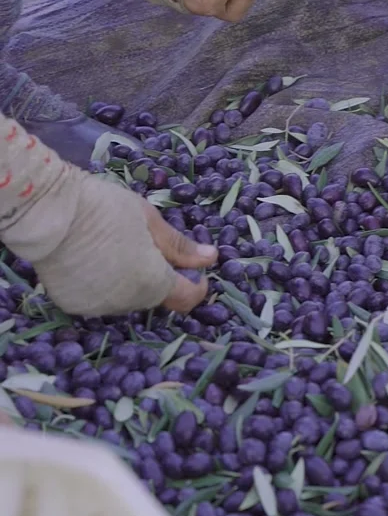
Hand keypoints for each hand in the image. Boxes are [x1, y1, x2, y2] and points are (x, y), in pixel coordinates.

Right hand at [3, 168, 216, 317]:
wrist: (48, 211)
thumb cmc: (105, 208)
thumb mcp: (148, 219)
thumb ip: (179, 246)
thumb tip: (210, 260)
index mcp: (153, 282)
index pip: (187, 298)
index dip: (196, 284)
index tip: (193, 268)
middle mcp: (127, 303)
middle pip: (153, 295)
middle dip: (156, 274)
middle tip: (141, 242)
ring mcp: (98, 308)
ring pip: (125, 298)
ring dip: (127, 280)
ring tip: (110, 246)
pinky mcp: (73, 305)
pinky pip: (97, 298)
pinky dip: (100, 284)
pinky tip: (88, 258)